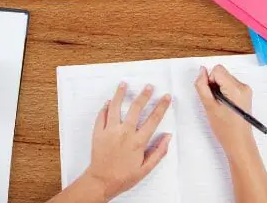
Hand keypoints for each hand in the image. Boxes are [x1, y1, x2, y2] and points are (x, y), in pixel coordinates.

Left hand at [83, 82, 171, 201]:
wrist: (101, 181)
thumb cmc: (124, 176)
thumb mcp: (146, 169)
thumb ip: (158, 152)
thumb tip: (168, 137)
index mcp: (138, 142)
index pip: (153, 119)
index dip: (161, 107)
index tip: (166, 97)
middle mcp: (124, 133)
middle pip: (136, 108)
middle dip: (144, 95)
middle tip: (149, 86)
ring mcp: (110, 131)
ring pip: (115, 106)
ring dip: (121, 94)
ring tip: (124, 84)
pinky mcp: (98, 132)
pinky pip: (102, 115)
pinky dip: (106, 106)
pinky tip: (109, 100)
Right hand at [195, 65, 254, 154]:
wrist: (239, 142)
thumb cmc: (224, 128)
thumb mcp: (208, 106)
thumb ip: (202, 86)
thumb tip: (202, 70)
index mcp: (235, 89)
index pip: (217, 70)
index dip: (210, 80)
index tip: (211, 95)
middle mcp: (243, 86)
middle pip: (222, 73)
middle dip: (214, 84)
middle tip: (214, 102)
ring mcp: (246, 90)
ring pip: (225, 78)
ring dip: (219, 88)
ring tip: (220, 105)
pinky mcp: (245, 94)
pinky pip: (230, 84)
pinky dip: (225, 91)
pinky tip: (225, 105)